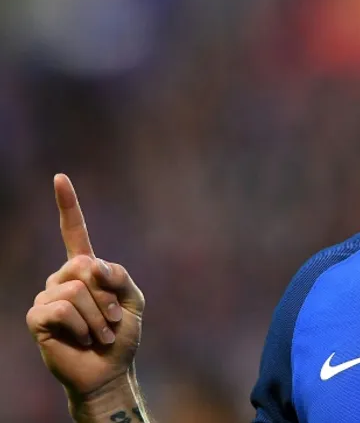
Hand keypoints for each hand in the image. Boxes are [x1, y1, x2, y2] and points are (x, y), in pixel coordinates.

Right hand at [26, 174, 144, 399]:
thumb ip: (120, 276)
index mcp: (86, 269)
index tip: (60, 177)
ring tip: (99, 333)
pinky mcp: (38, 318)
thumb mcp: (134, 300)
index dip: (67, 206)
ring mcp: (47, 296)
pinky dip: (82, 326)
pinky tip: (83, 339)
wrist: (109, 370)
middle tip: (112, 320)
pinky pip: (62, 309)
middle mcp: (62, 278)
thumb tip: (93, 265)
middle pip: (85, 266)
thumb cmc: (122, 335)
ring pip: (76, 290)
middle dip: (107, 296)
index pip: (73, 232)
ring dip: (98, 316)